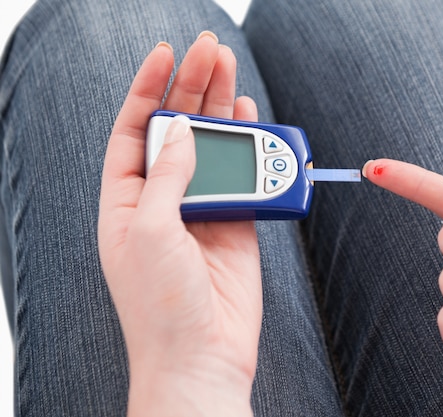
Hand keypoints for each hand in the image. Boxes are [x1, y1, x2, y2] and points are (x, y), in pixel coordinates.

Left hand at [98, 33, 260, 416]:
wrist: (203, 356)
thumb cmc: (161, 304)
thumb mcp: (148, 230)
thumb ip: (167, 176)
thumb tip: (179, 131)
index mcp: (127, 200)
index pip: (134, 130)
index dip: (148, 89)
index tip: (165, 54)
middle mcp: (163, 200)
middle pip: (177, 131)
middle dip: (191, 88)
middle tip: (210, 52)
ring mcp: (202, 209)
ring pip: (213, 148)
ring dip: (222, 109)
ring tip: (230, 70)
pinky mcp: (236, 223)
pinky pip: (244, 175)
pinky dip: (249, 147)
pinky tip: (249, 118)